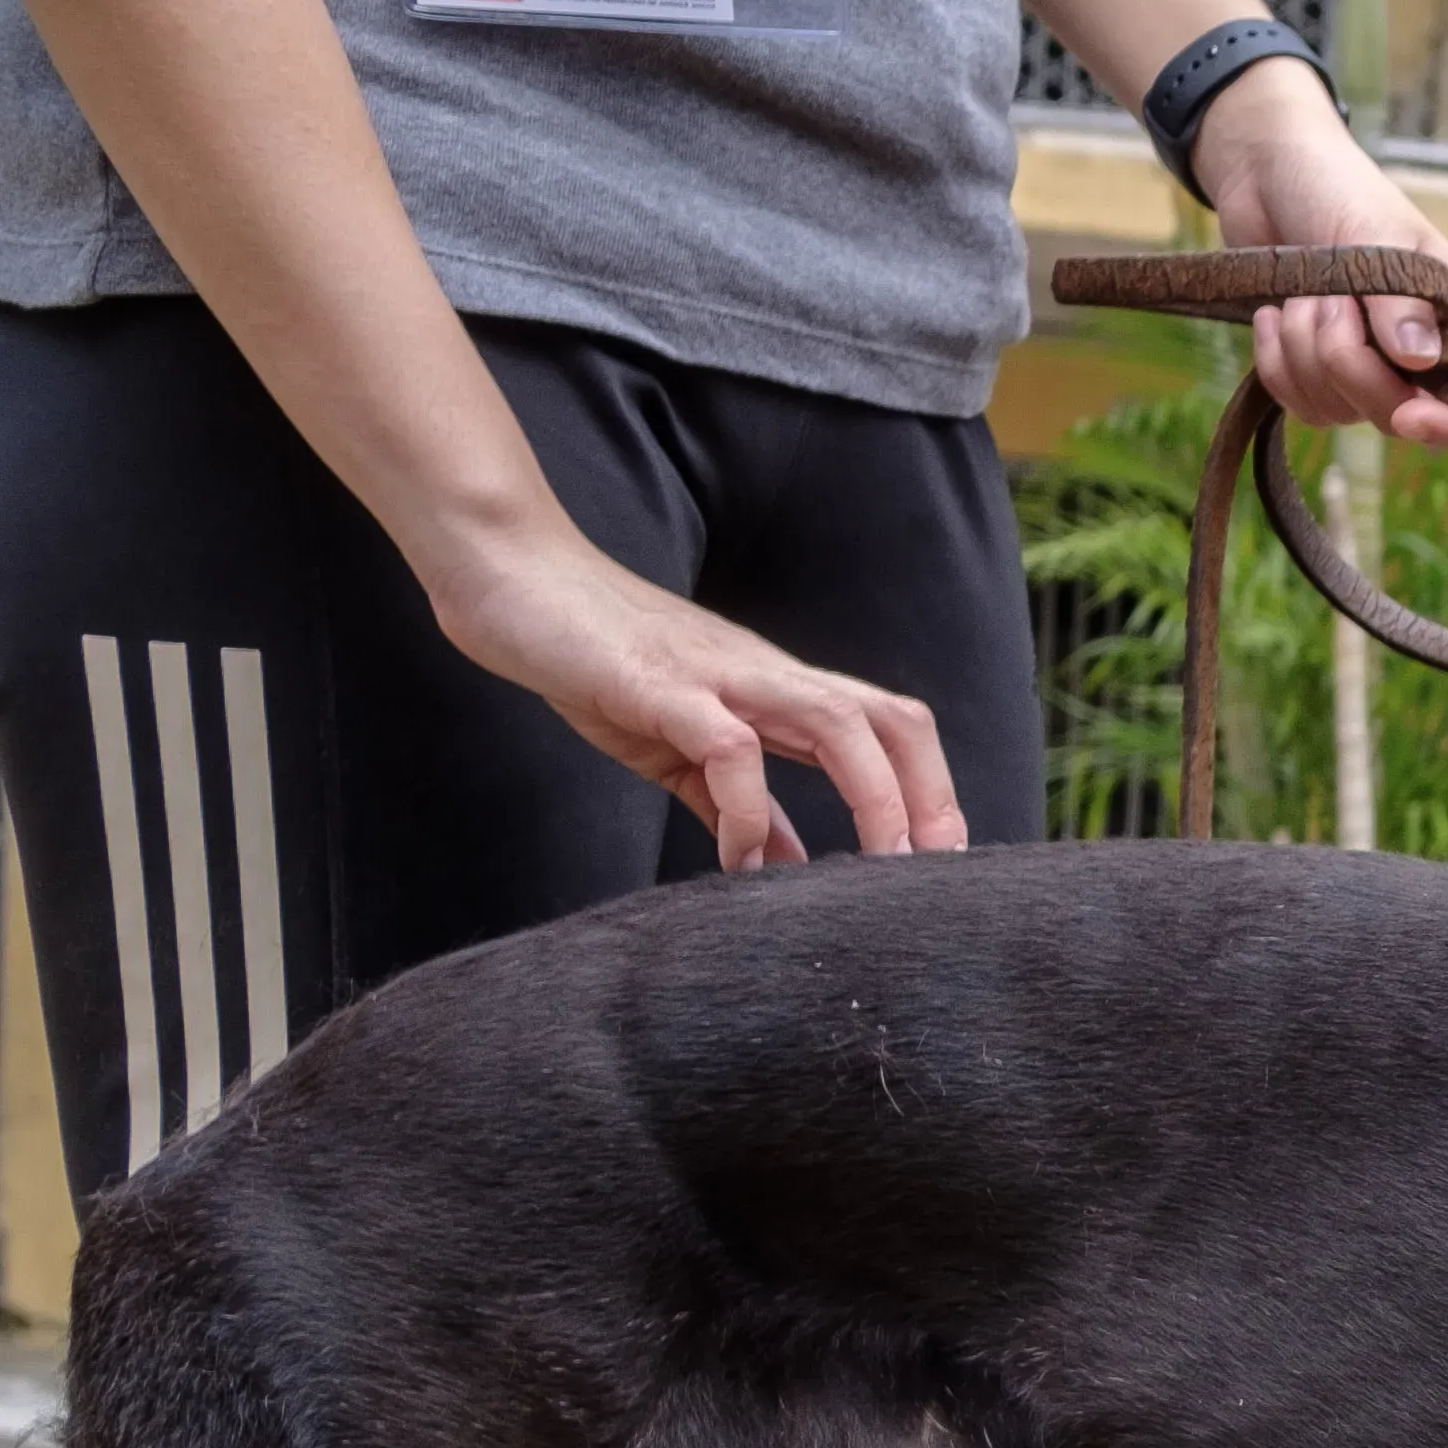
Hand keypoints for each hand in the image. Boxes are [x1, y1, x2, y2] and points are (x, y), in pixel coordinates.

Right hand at [420, 525, 961, 866]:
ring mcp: (717, 675)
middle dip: (927, 796)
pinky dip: (750, 808)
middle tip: (933, 873)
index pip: (887, 725)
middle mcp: (764, 675)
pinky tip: (739, 859)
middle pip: (888, 719)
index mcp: (776, 689)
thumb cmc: (595, 660)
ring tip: (876, 871)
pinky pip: (729, 746)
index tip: (940, 861)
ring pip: (836, 722)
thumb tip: (784, 866)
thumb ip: (736, 803)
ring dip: (873, 797)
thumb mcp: (679, 745)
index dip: (928, 788)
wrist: (507, 575)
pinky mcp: (658, 684)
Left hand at [1190, 64, 1447, 445]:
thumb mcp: (1374, 232)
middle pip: (1395, 414)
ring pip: (1337, 410)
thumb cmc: (1337, 188)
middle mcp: (1420, 358)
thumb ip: (1398, 298)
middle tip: (1328, 301)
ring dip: (1304, 351)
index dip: (1444, 422)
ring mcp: (1366, 370)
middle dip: (1347, 362)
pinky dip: (1276, 362)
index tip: (1411, 414)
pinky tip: (1273, 316)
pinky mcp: (1315, 372)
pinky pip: (1298, 402)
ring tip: (1301, 295)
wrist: (1267, 171)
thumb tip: (1419, 358)